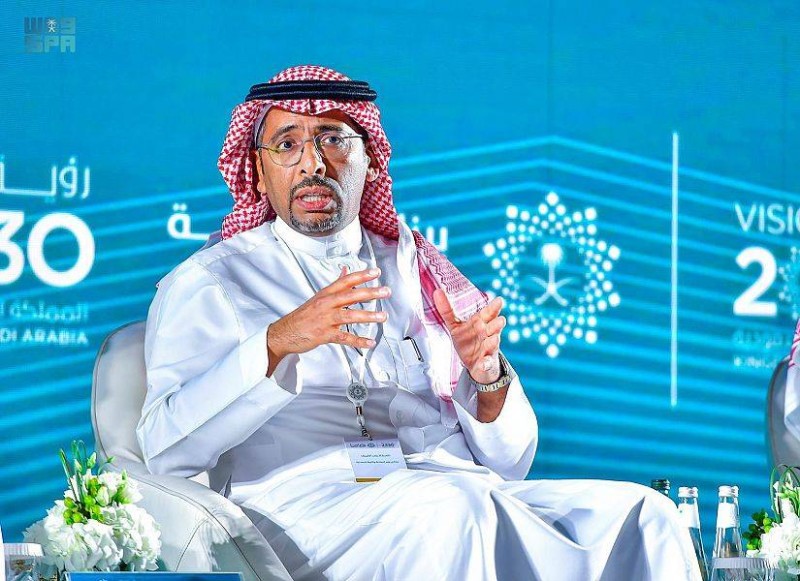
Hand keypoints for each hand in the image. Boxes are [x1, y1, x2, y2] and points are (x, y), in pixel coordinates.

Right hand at [266, 267, 389, 374]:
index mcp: (325, 294)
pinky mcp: (324, 335)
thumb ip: (336, 284)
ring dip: (367, 316)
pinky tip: (369, 342)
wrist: (285, 332)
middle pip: (350, 296)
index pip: (345, 281)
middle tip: (385, 291)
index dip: (361, 275)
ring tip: (382, 316)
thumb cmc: (303, 315)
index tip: (376, 272)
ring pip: (349, 316)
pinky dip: (358, 341)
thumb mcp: (319, 296)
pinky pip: (344, 338)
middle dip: (369, 293)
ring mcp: (325, 320)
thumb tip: (345, 270)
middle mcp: (326, 304)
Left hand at [432, 289, 505, 383]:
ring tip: (493, 339)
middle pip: (495, 327)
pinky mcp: (486, 363)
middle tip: (499, 320)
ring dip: (493, 341)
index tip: (499, 300)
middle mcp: (487, 334)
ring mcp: (488, 349)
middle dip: (497, 324)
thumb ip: (447, 310)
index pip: (489, 313)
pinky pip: (487, 364)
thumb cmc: (467, 341)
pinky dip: (486, 364)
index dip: (494, 307)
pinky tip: (484, 364)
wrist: (474, 364)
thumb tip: (437, 291)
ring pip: (493, 343)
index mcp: (481, 323)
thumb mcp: (455, 325)